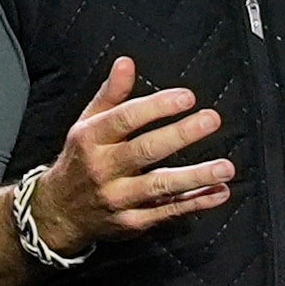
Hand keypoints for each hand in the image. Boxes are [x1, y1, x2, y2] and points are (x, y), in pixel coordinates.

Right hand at [28, 57, 232, 255]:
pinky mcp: (130, 222)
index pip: (125, 119)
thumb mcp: (86, 124)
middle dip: (180, 135)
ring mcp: (117, 199)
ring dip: (195, 177)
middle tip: (212, 120)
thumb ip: (111, 95)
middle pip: (145, 151)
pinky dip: (194, 203)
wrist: (58, 214)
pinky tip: (218, 193)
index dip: (157, 107)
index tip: (187, 97)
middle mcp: (103, 169)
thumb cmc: (80, 160)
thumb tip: (127, 63)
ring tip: (225, 168)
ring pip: (159, 186)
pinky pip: (166, 212)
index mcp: (91, 139)